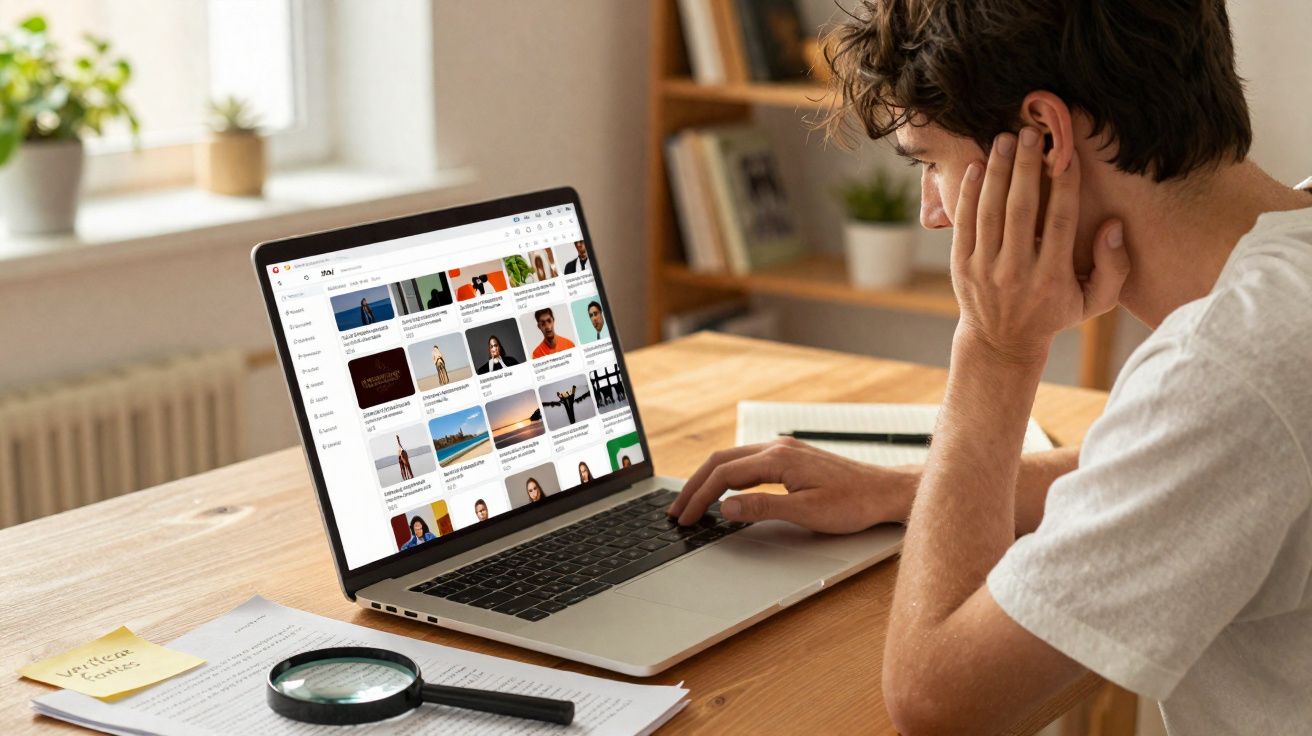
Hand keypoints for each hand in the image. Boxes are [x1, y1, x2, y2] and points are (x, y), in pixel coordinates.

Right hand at [666, 437, 917, 533]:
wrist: (886, 491)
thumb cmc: (854, 504)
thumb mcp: (806, 513)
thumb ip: (762, 508)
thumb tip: (726, 508)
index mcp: (778, 459)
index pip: (724, 474)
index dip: (700, 497)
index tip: (685, 517)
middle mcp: (778, 448)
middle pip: (721, 461)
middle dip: (694, 486)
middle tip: (676, 510)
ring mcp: (784, 451)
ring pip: (732, 459)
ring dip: (708, 480)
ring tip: (692, 502)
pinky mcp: (791, 458)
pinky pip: (747, 462)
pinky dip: (726, 476)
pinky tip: (722, 491)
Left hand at [951, 128, 1129, 362]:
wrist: (1001, 342)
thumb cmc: (1054, 313)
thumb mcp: (1093, 301)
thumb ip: (1114, 267)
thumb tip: (1113, 226)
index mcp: (1052, 277)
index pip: (1060, 221)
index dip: (1064, 184)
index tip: (1066, 153)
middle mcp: (1016, 272)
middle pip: (1022, 209)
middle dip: (1026, 167)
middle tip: (1029, 132)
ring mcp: (985, 268)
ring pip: (990, 211)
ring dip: (996, 171)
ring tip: (1003, 140)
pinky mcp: (961, 266)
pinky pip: (965, 223)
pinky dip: (968, 193)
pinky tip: (976, 166)